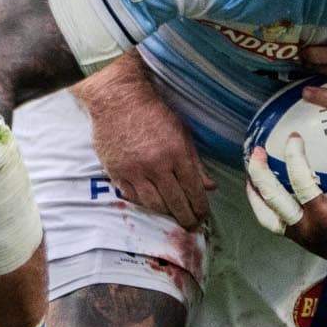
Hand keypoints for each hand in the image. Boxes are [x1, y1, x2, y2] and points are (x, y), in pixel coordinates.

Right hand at [78, 60, 212, 228]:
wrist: (117, 101)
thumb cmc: (154, 114)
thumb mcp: (181, 133)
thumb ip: (195, 162)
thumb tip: (209, 187)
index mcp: (176, 154)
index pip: (193, 191)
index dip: (200, 208)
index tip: (203, 217)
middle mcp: (156, 166)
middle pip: (175, 203)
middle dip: (186, 218)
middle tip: (191, 226)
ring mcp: (134, 171)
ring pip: (153, 204)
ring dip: (165, 213)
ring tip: (172, 215)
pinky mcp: (116, 173)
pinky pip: (132, 197)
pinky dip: (143, 203)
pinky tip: (151, 203)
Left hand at [243, 133, 326, 276]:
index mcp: (326, 219)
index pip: (300, 183)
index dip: (294, 158)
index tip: (293, 139)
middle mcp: (308, 230)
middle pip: (272, 200)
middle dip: (260, 174)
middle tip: (257, 152)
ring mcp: (302, 238)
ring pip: (266, 217)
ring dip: (256, 195)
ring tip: (251, 173)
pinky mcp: (303, 241)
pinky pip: (274, 224)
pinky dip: (265, 207)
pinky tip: (266, 192)